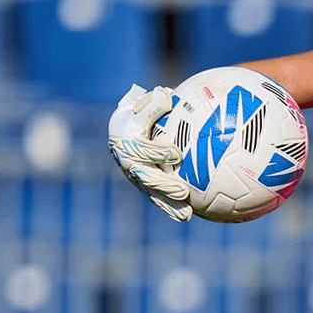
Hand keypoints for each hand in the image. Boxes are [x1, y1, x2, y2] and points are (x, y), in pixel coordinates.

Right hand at [108, 84, 192, 221]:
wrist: (122, 128)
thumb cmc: (137, 113)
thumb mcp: (141, 106)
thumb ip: (153, 104)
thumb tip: (167, 96)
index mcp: (126, 142)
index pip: (142, 149)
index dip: (158, 153)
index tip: (176, 155)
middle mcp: (130, 163)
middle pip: (146, 178)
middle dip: (164, 186)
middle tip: (183, 191)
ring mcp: (137, 178)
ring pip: (153, 194)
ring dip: (169, 205)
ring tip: (188, 214)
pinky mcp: (145, 188)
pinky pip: (158, 200)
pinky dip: (171, 209)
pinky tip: (190, 217)